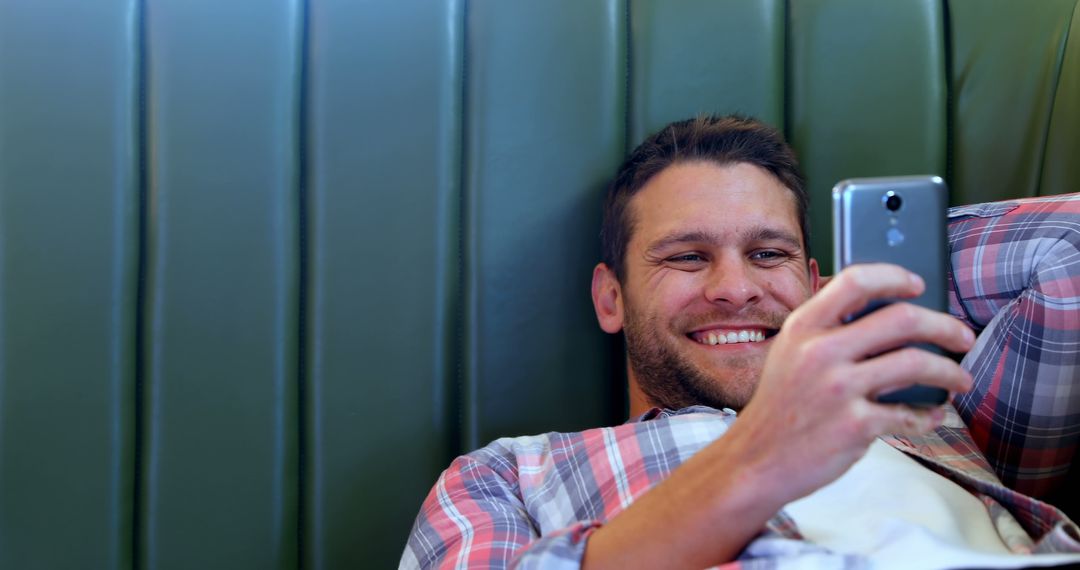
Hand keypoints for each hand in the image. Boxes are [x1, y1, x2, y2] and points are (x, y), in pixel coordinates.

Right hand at [727, 263, 975, 504]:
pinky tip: (932, 415)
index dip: (894, 277)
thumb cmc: (781, 405)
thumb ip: (828, 330)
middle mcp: (819, 352)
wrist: (756, 459)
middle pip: (902, 319)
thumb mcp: (790, 353)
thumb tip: (889, 313)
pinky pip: (909, 414)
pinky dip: (929, 415)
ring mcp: (837, 389)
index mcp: (803, 328)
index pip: (856, 282)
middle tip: (962, 337)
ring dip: (950, 372)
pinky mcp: (853, 426)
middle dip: (945, 326)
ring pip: (916, 364)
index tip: (918, 285)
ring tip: (960, 379)